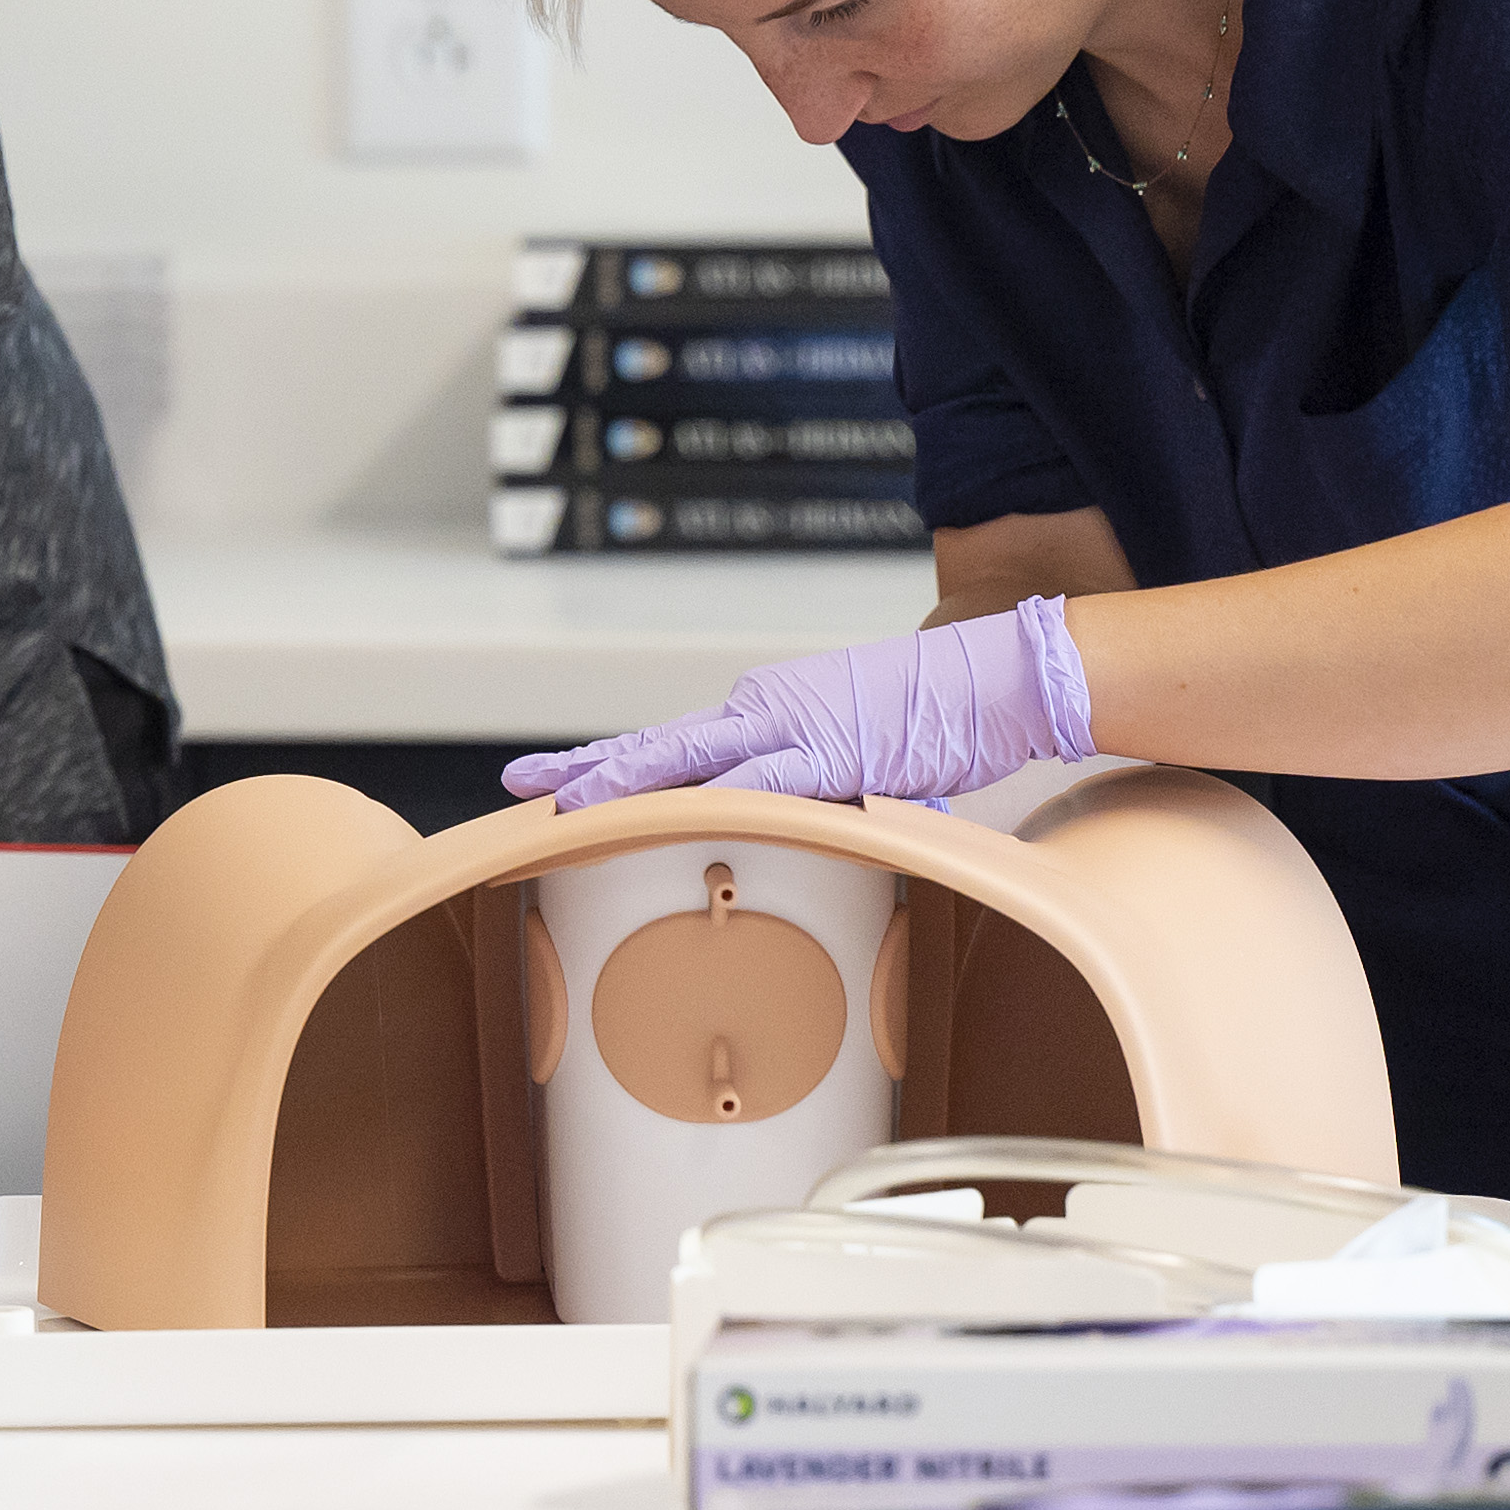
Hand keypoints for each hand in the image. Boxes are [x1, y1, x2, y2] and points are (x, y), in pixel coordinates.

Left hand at [500, 599, 1093, 810]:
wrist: (994, 678)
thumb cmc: (932, 720)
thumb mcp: (855, 760)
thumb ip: (818, 791)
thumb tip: (804, 831)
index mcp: (762, 716)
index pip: (670, 745)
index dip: (607, 764)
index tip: (551, 782)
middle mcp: (761, 714)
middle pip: (655, 747)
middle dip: (584, 768)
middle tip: (515, 784)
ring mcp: (793, 731)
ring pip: (691, 759)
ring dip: (627, 782)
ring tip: (566, 803)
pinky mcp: (832, 756)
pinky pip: (761, 781)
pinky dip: (712, 796)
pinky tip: (667, 811)